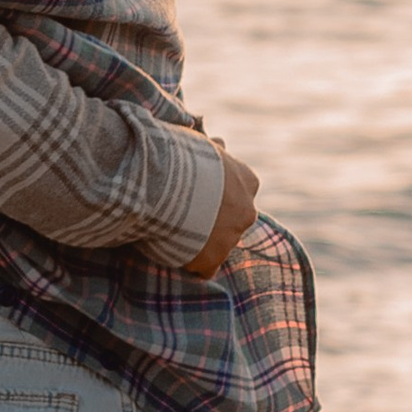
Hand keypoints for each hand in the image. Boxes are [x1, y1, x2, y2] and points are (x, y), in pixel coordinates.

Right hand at [187, 145, 260, 278]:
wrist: (164, 183)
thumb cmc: (179, 156)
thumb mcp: (199, 143)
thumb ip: (213, 148)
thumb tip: (220, 143)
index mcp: (247, 180)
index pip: (243, 192)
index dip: (221, 195)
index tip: (202, 194)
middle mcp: (247, 210)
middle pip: (235, 221)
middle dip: (216, 221)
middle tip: (186, 216)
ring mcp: (231, 237)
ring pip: (221, 245)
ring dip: (203, 242)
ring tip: (174, 233)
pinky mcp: (213, 259)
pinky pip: (206, 269)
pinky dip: (194, 265)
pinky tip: (176, 255)